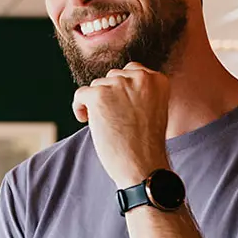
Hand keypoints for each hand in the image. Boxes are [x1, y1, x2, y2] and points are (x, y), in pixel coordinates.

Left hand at [72, 62, 170, 187]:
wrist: (143, 166)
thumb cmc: (146, 146)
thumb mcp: (153, 111)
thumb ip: (140, 94)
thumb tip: (114, 87)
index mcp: (158, 80)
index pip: (132, 71)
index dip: (122, 90)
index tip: (120, 108)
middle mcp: (140, 77)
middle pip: (112, 77)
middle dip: (109, 96)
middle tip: (113, 119)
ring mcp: (119, 85)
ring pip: (97, 86)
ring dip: (96, 104)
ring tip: (106, 125)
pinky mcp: (99, 95)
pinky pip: (81, 94)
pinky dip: (79, 108)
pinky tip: (86, 120)